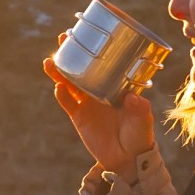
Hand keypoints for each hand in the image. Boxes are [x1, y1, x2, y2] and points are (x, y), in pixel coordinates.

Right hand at [45, 41, 155, 174]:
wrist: (127, 159)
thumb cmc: (139, 135)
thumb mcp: (143, 121)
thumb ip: (140, 109)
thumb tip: (133, 98)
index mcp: (116, 86)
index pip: (104, 64)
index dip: (95, 50)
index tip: (88, 35)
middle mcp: (100, 91)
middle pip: (82, 69)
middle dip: (72, 54)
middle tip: (63, 38)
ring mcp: (88, 103)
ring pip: (70, 83)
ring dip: (60, 72)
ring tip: (51, 61)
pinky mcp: (79, 117)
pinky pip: (68, 103)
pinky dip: (63, 95)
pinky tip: (58, 87)